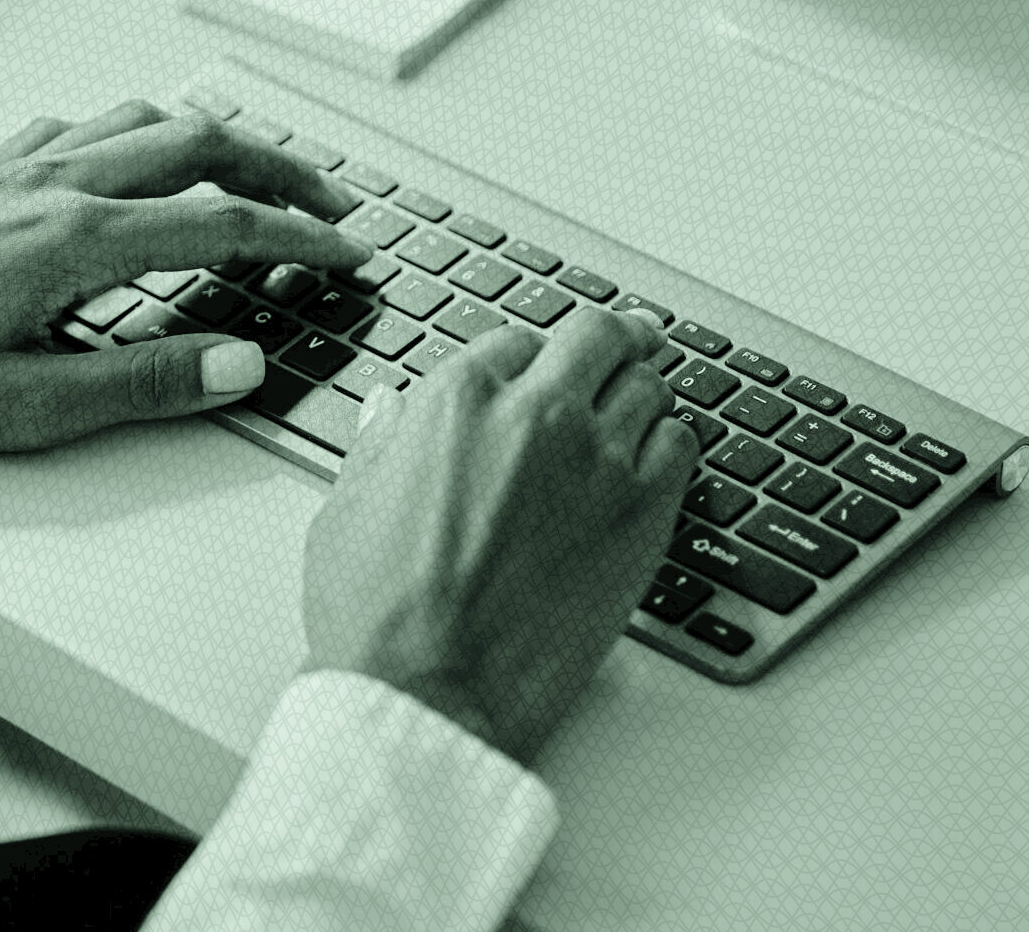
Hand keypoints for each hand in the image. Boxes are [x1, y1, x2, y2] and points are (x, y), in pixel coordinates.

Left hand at [0, 101, 371, 452]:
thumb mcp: (33, 407)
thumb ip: (148, 385)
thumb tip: (240, 364)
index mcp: (80, 240)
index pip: (224, 225)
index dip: (299, 240)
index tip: (349, 254)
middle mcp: (57, 187)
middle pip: (199, 146)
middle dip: (280, 172)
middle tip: (331, 206)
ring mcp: (18, 174)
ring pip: (141, 121)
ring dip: (213, 140)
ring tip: (253, 173)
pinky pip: (77, 128)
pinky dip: (129, 131)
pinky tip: (127, 155)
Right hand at [300, 306, 696, 765]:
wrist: (431, 692)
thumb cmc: (379, 614)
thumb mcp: (347, 510)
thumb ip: (380, 445)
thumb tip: (391, 410)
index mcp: (456, 400)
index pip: (513, 341)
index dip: (526, 358)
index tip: (537, 369)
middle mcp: (535, 413)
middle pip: (595, 337)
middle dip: (609, 337)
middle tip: (625, 340)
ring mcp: (598, 459)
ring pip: (646, 384)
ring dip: (641, 387)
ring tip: (641, 399)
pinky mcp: (644, 512)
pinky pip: (681, 444)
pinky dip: (671, 440)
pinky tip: (659, 454)